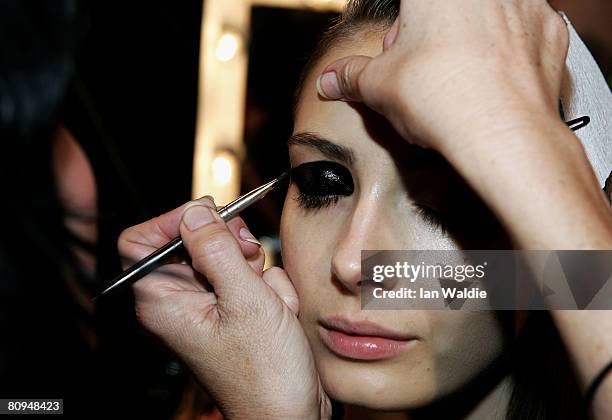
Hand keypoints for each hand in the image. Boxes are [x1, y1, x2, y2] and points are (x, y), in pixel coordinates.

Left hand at [119, 197, 330, 419]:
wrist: (290, 411)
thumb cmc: (264, 374)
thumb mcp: (244, 301)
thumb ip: (217, 250)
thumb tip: (194, 213)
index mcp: (164, 301)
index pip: (141, 240)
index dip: (172, 221)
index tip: (209, 216)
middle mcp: (179, 301)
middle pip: (190, 240)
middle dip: (228, 243)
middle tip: (249, 254)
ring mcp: (207, 305)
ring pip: (227, 255)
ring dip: (257, 269)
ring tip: (270, 299)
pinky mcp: (232, 309)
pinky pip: (248, 275)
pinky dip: (268, 286)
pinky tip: (278, 311)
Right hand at [316, 0, 568, 155]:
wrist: (502, 134)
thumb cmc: (442, 99)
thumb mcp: (378, 86)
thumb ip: (351, 76)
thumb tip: (331, 80)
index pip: (406, 7)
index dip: (398, 28)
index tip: (397, 48)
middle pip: (443, 6)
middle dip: (427, 32)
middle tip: (418, 66)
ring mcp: (522, 2)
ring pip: (481, 15)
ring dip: (465, 38)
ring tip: (454, 77)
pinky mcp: (548, 29)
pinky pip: (517, 32)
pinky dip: (502, 51)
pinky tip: (488, 78)